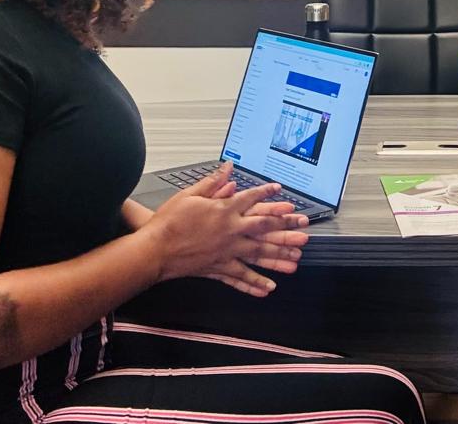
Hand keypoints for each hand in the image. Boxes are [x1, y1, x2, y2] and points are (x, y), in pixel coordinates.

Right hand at [143, 163, 309, 295]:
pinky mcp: (218, 268)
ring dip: (279, 258)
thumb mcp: (189, 195)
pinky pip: (240, 277)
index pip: (252, 199)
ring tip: (296, 261)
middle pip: (265, 229)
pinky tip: (268, 288)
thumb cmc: (168, 222)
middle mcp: (230, 231)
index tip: (282, 191)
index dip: (268, 194)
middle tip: (303, 230)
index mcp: (224, 211)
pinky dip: (254, 284)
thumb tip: (227, 168)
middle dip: (286, 229)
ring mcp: (226, 252)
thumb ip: (213, 182)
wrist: (154, 250)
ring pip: (259, 255)